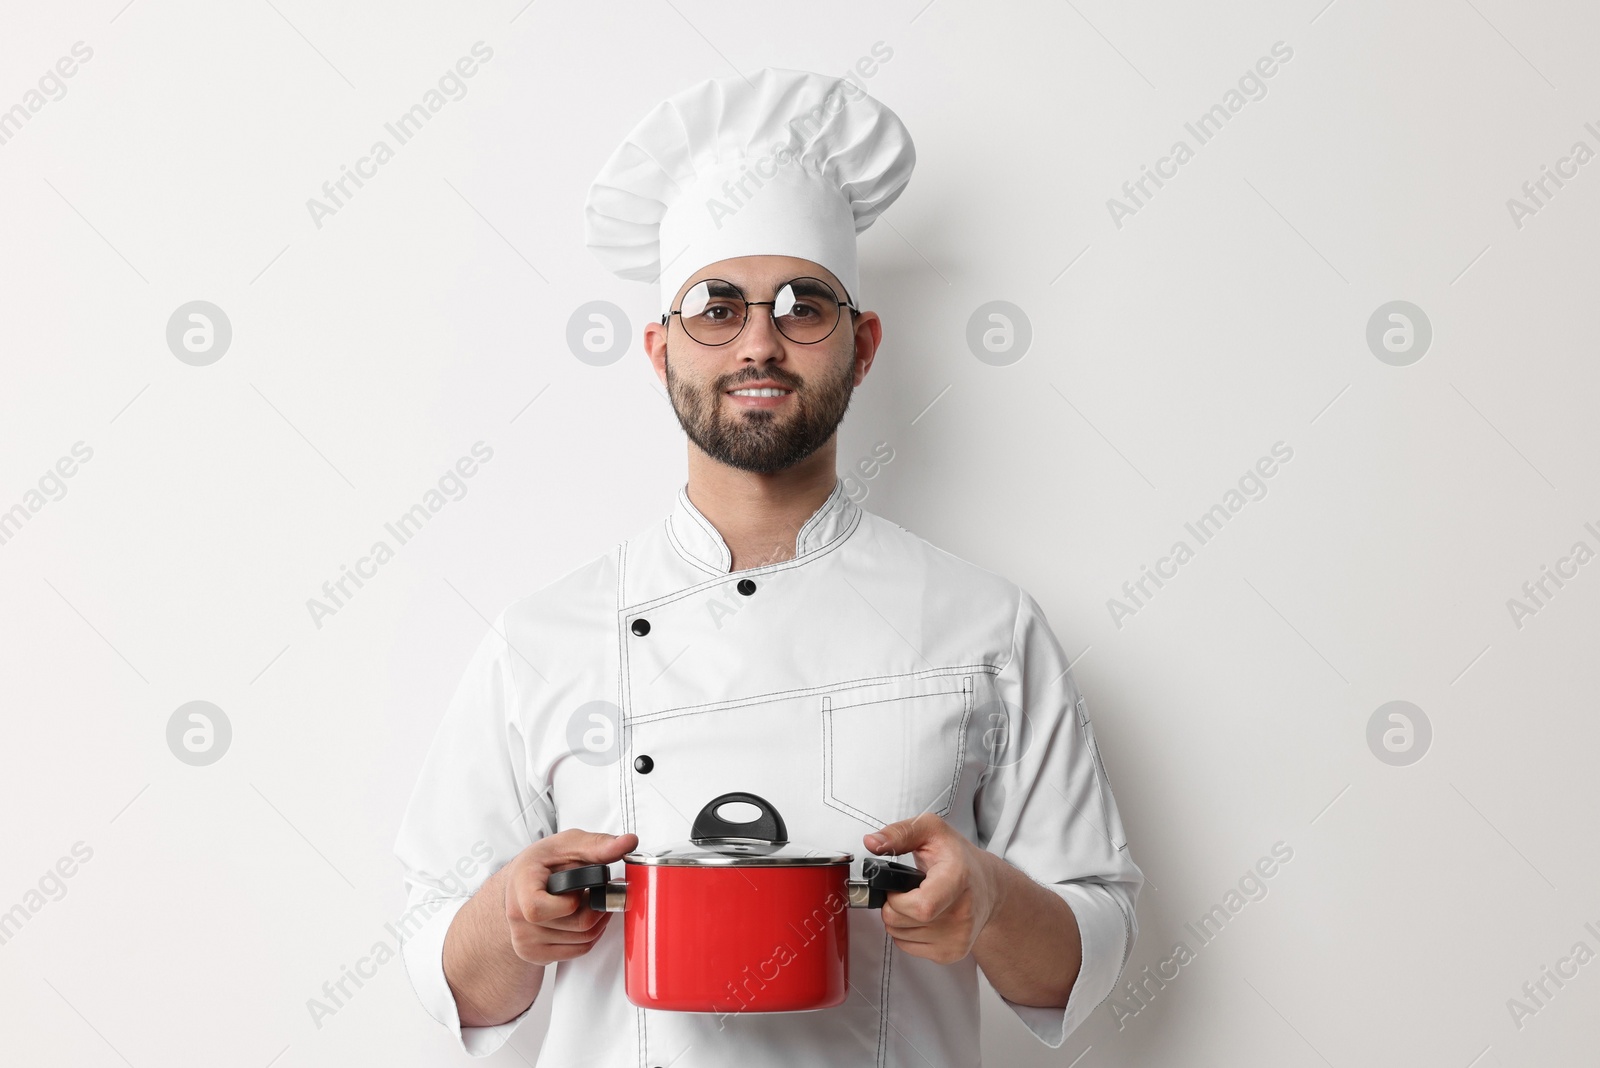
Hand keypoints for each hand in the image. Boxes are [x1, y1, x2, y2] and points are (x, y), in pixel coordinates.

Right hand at [502, 829, 637, 965]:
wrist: (519, 885)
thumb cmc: (540, 865)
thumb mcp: (567, 844)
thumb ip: (598, 845)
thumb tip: (627, 843)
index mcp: (521, 885)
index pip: (541, 909)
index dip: (571, 900)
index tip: (579, 887)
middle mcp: (517, 916)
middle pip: (577, 925)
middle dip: (597, 906)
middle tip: (597, 891)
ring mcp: (525, 939)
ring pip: (583, 940)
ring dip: (597, 920)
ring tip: (590, 902)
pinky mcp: (535, 954)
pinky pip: (578, 951)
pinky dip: (589, 934)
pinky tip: (583, 917)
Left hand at [864, 814, 1003, 964]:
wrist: (988, 887)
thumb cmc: (959, 858)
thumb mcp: (932, 830)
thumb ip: (899, 833)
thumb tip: (871, 842)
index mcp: (958, 880)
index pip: (922, 907)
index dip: (897, 899)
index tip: (898, 886)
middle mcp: (962, 913)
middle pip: (900, 921)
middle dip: (890, 905)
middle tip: (903, 890)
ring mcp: (958, 937)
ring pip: (899, 936)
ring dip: (897, 919)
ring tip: (915, 900)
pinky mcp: (951, 953)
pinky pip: (907, 947)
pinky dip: (905, 932)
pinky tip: (921, 916)